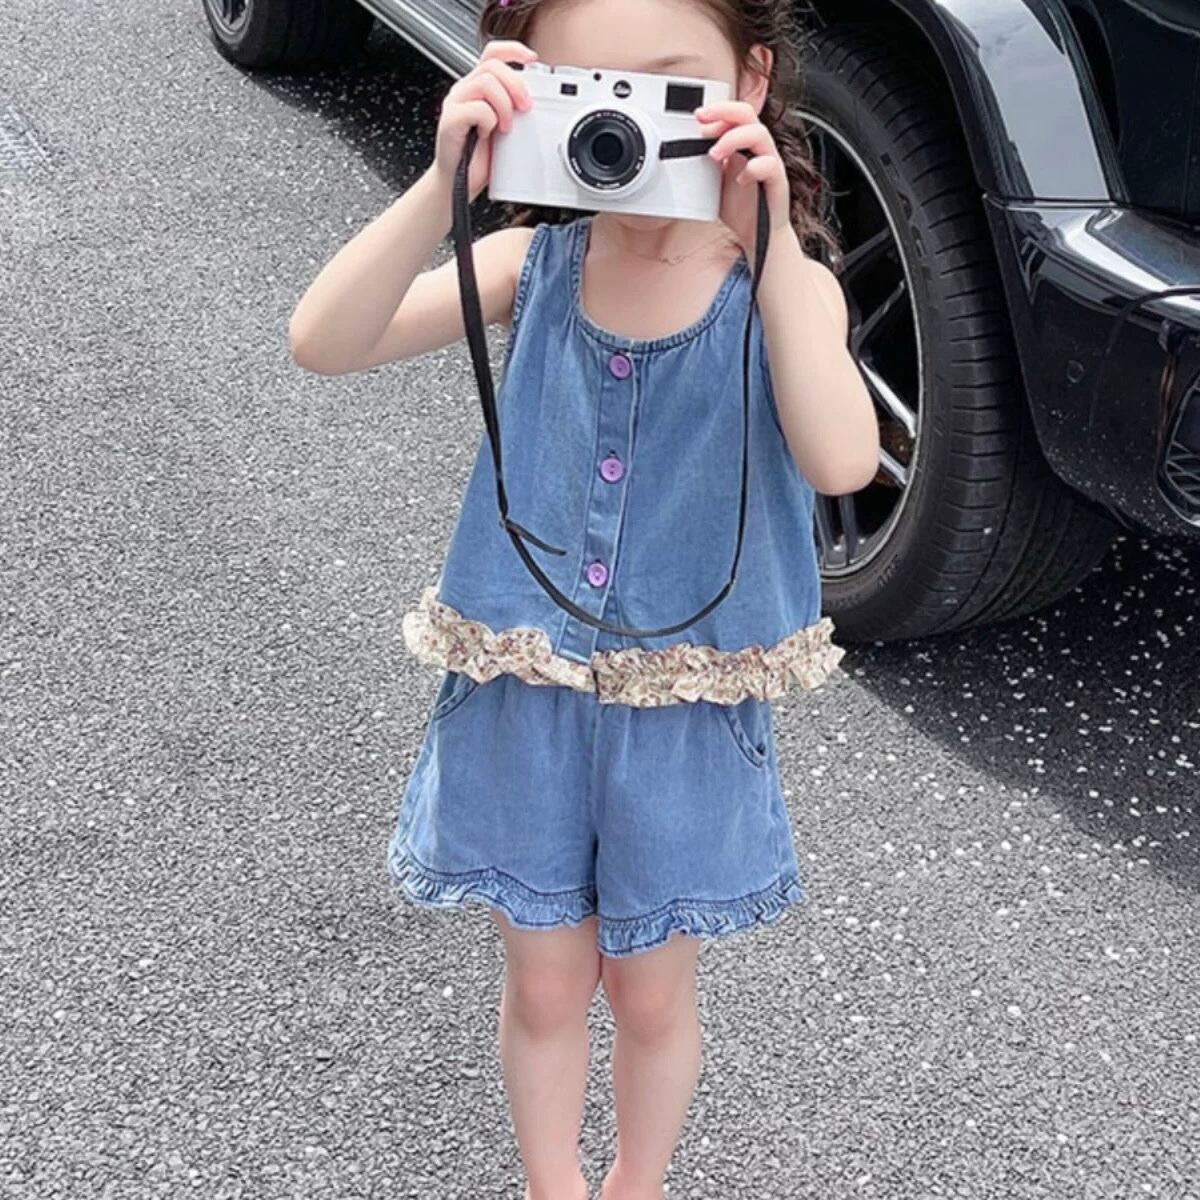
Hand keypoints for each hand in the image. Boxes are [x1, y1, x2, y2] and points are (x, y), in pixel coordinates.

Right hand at [434, 40, 536, 200]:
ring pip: (486, 83)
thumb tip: (535, 99)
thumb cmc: (480, 159)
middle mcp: (465, 90)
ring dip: (504, 105)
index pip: (493, 53)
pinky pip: (477, 109)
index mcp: (478, 87)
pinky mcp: (450, 119)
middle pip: (493, 65)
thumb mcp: (505, 128)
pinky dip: (489, 122)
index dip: (513, 50)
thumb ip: (514, 109)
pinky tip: (486, 135)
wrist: (458, 185)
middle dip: (516, 84)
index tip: (532, 60)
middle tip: (525, 107)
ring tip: (506, 127)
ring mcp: (455, 103)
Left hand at [695, 100, 791, 258]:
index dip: (717, 111)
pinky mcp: (777, 181)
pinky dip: (753, 168)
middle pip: (747, 115)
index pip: (734, 114)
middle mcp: (758, 148)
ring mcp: (769, 162)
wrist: (758, 234)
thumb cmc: (740, 206)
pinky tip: (740, 179)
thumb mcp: (715, 180)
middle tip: (702, 121)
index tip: (697, 116)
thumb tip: (686, 149)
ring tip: (714, 154)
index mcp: (743, 144)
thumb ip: (707, 163)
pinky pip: (769, 165)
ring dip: (733, 139)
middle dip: (724, 112)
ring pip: (759, 134)